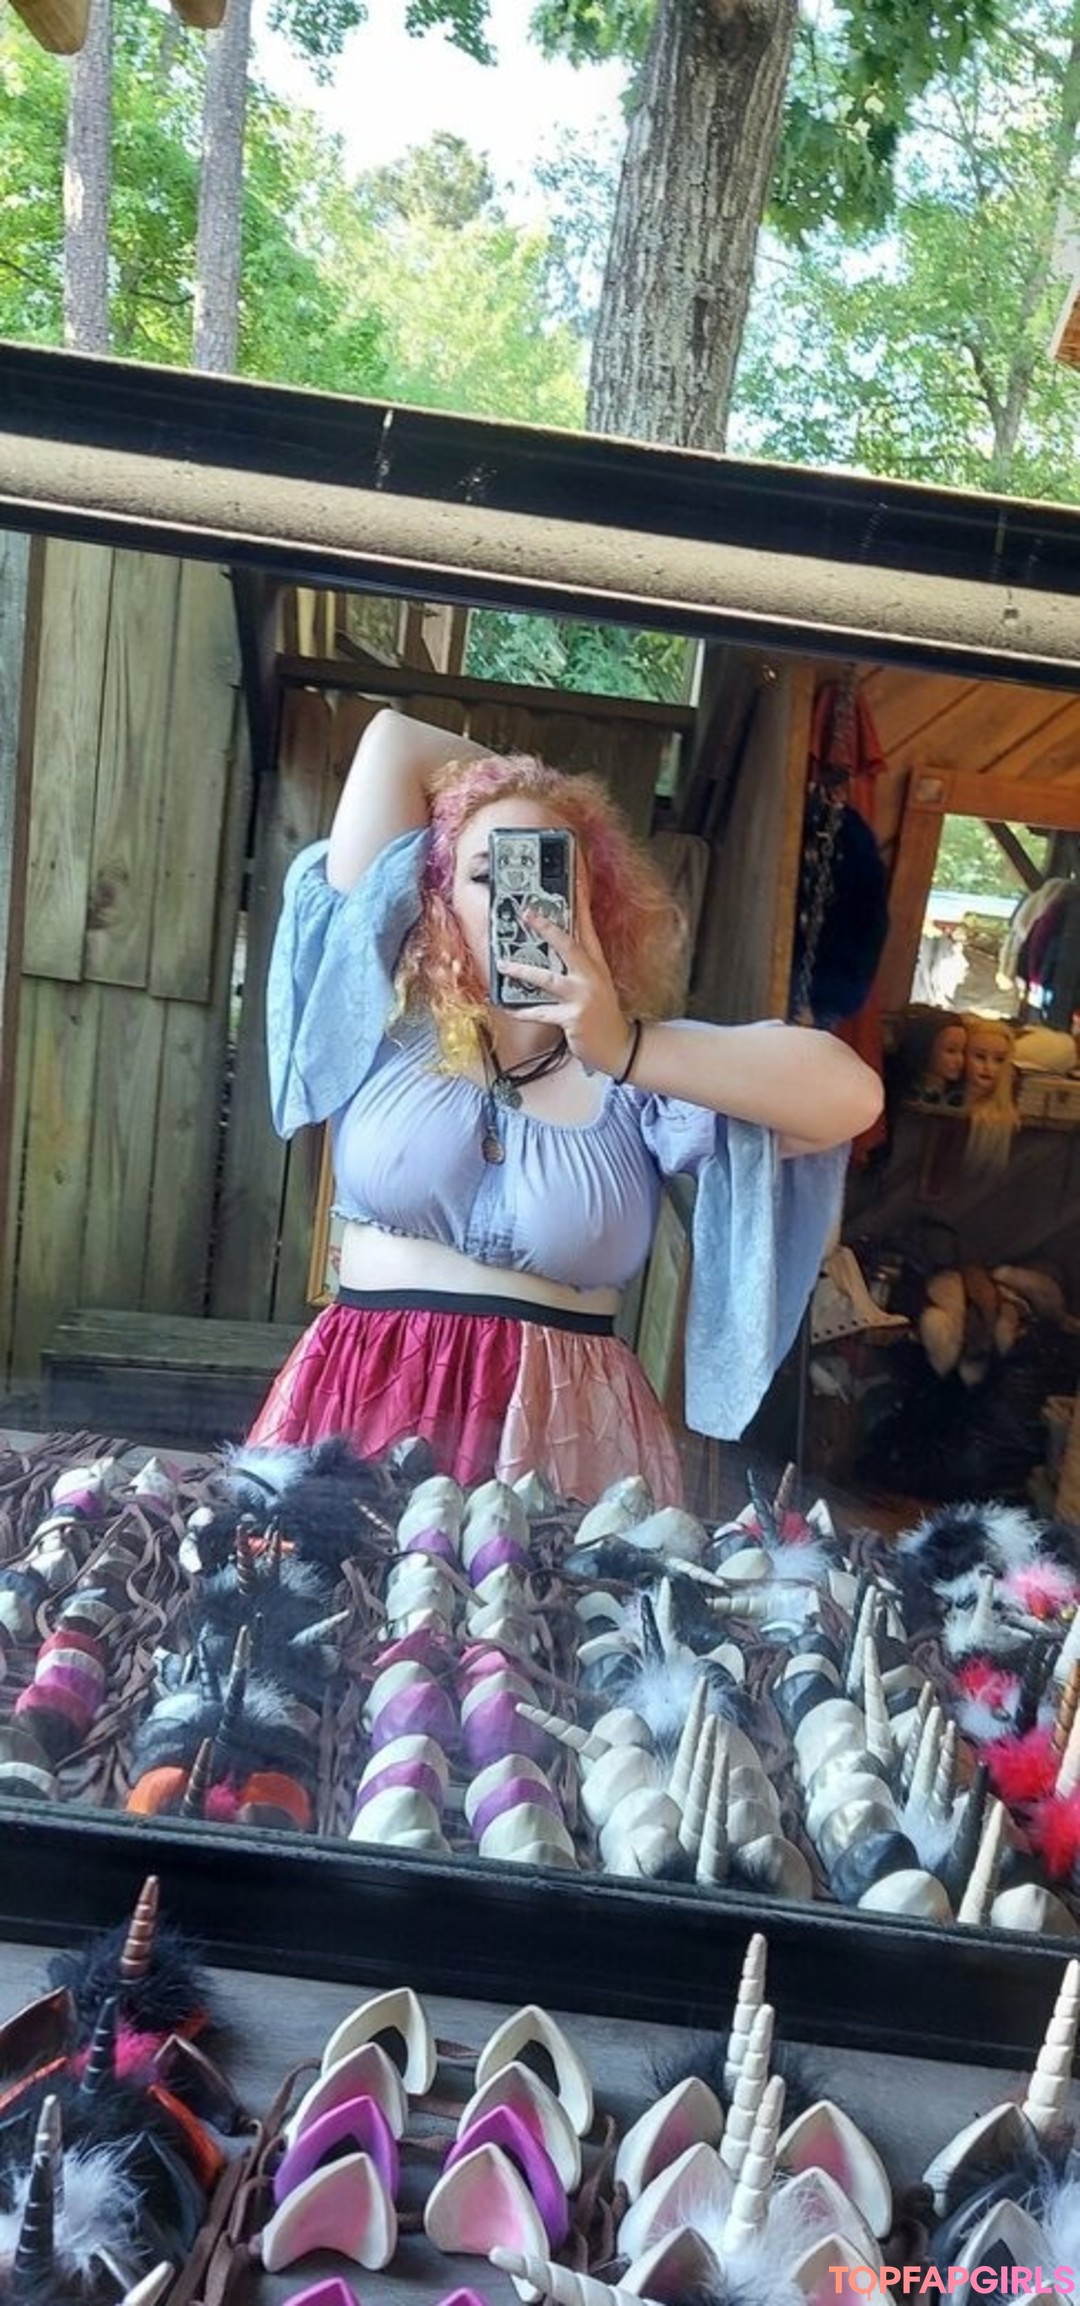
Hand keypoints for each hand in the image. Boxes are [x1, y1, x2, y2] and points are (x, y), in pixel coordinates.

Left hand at [499, 882, 634, 1076]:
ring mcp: (583, 996)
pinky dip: (523, 1010)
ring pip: (549, 978)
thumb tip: (554, 947)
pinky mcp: (574, 1017)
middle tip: (527, 912)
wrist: (619, 1046)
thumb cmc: (602, 1014)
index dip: (581, 902)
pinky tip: (508, 1007)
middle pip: (568, 944)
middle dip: (547, 927)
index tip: (574, 877)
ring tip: (505, 964)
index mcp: (596, 964)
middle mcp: (591, 976)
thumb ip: (578, 965)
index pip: (587, 926)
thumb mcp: (596, 984)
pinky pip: (541, 1011)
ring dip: (524, 970)